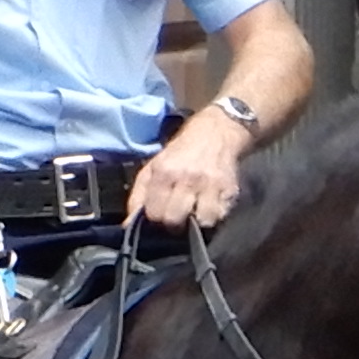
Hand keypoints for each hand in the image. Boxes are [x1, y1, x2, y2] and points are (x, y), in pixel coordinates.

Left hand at [131, 112, 250, 235]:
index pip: (154, 213)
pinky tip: (208, 208)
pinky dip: (214, 217)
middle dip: (173, 223)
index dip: (154, 219)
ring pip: (200, 222)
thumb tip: (128, 225)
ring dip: (196, 223)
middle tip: (176, 217)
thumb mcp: (152, 167)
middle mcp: (187, 179)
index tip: (158, 216)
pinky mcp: (230, 190)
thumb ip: (138, 196)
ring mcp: (210, 185)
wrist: (215, 133)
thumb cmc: (180, 153)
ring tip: (194, 214)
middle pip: (175, 220)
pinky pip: (220, 217)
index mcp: (164, 173)